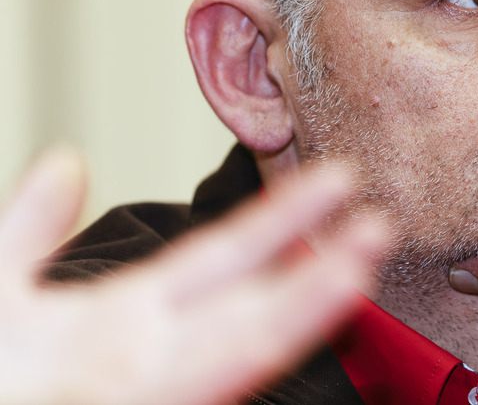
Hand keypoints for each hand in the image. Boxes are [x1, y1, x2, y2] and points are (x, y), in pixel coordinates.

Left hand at [0, 147, 384, 404]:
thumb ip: (27, 228)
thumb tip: (66, 157)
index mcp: (128, 318)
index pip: (226, 256)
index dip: (283, 219)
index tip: (337, 182)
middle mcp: (155, 356)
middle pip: (256, 300)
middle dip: (321, 261)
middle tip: (381, 221)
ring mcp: (153, 390)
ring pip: (247, 344)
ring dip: (308, 305)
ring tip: (363, 260)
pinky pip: (221, 373)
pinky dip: (270, 337)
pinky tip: (294, 324)